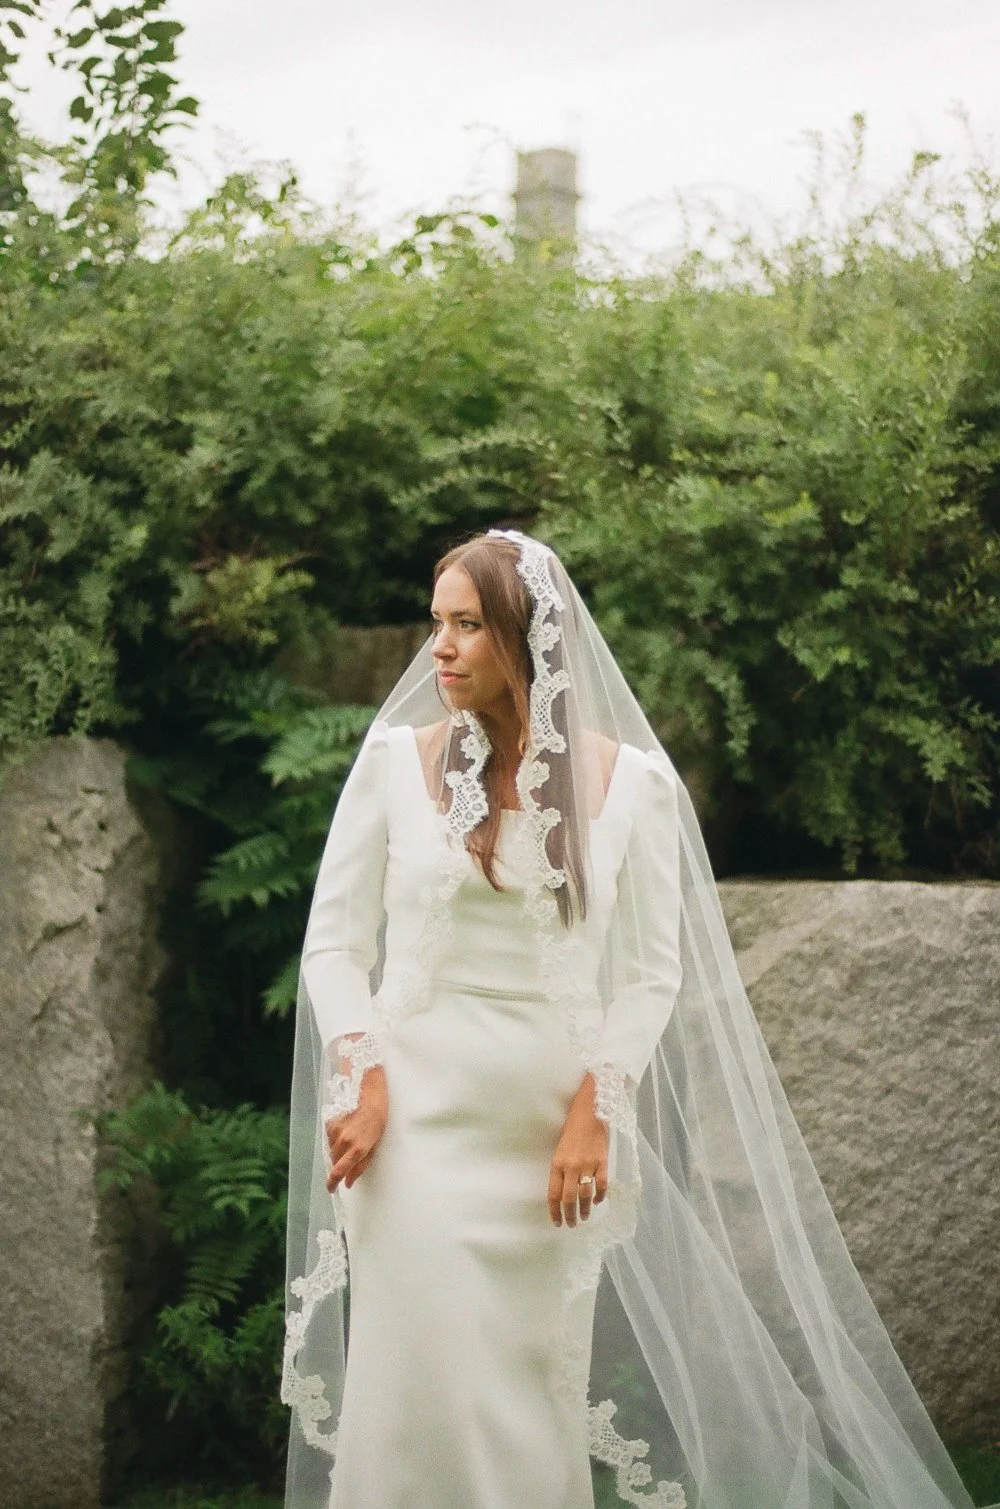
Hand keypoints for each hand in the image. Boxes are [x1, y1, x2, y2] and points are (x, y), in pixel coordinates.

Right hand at [325, 1065, 387, 1193]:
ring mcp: (335, 1131)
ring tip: (351, 1139)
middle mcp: (344, 1141)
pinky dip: (335, 1139)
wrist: (369, 1093)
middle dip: (339, 1165)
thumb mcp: (375, 1144)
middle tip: (348, 1159)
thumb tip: (349, 1181)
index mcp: (358, 1148)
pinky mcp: (330, 1122)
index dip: (333, 1183)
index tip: (331, 1189)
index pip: (338, 1171)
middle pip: (334, 1162)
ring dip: (338, 1151)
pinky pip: (329, 1138)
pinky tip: (346, 1130)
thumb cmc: (378, 1119)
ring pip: (331, 1150)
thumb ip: (361, 1165)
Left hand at [548, 1072, 608, 1227]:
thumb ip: (560, 1169)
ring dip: (584, 1210)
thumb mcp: (560, 1149)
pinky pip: (602, 1185)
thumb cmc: (572, 1129)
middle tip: (571, 1225)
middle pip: (569, 1199)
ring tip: (584, 1218)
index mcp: (557, 1163)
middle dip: (570, 1216)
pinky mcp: (603, 1162)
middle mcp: (571, 1166)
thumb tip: (562, 1191)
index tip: (557, 1222)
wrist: (590, 1111)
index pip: (553, 1194)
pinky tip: (597, 1201)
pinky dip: (600, 1196)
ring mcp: (588, 1165)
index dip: (554, 1211)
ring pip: (586, 1195)